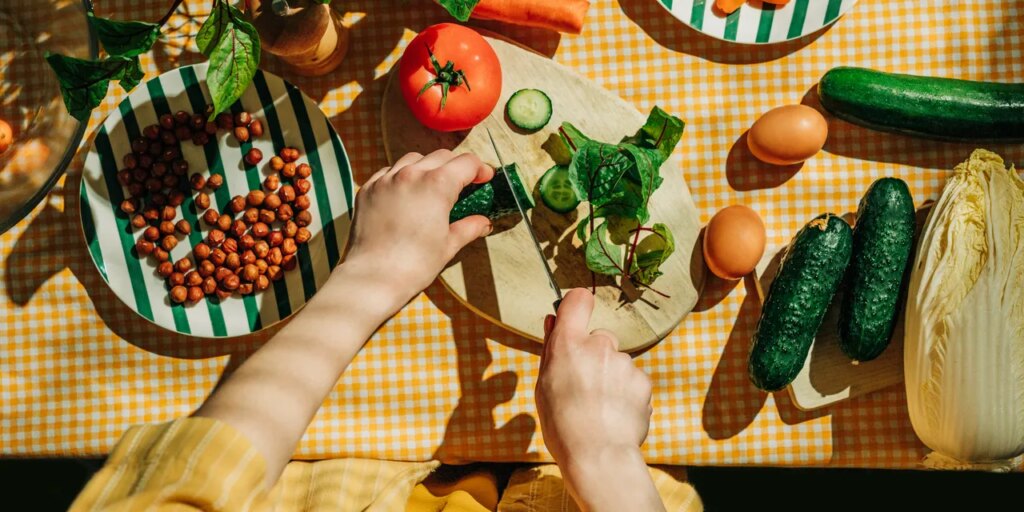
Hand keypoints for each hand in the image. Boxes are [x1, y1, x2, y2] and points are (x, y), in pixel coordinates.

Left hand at [342, 149, 493, 304]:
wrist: (372, 277)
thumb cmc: (414, 264)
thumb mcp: (448, 245)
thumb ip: (468, 228)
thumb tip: (483, 223)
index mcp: (437, 185)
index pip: (466, 163)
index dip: (479, 169)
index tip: (484, 178)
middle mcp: (411, 174)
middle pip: (441, 156)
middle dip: (455, 166)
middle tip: (462, 183)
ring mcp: (386, 180)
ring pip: (412, 159)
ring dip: (427, 167)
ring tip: (432, 186)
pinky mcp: (368, 189)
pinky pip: (388, 172)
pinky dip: (401, 176)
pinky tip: (405, 193)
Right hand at [535, 289, 662, 511]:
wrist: (598, 455)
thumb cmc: (562, 423)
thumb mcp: (544, 384)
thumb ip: (551, 349)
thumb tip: (553, 321)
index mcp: (569, 343)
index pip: (579, 300)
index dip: (577, 306)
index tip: (576, 316)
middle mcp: (599, 345)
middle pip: (600, 337)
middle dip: (595, 354)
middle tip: (585, 385)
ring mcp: (624, 362)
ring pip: (618, 362)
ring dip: (611, 377)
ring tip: (600, 407)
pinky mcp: (643, 381)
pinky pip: (633, 379)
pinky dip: (627, 393)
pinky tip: (616, 413)